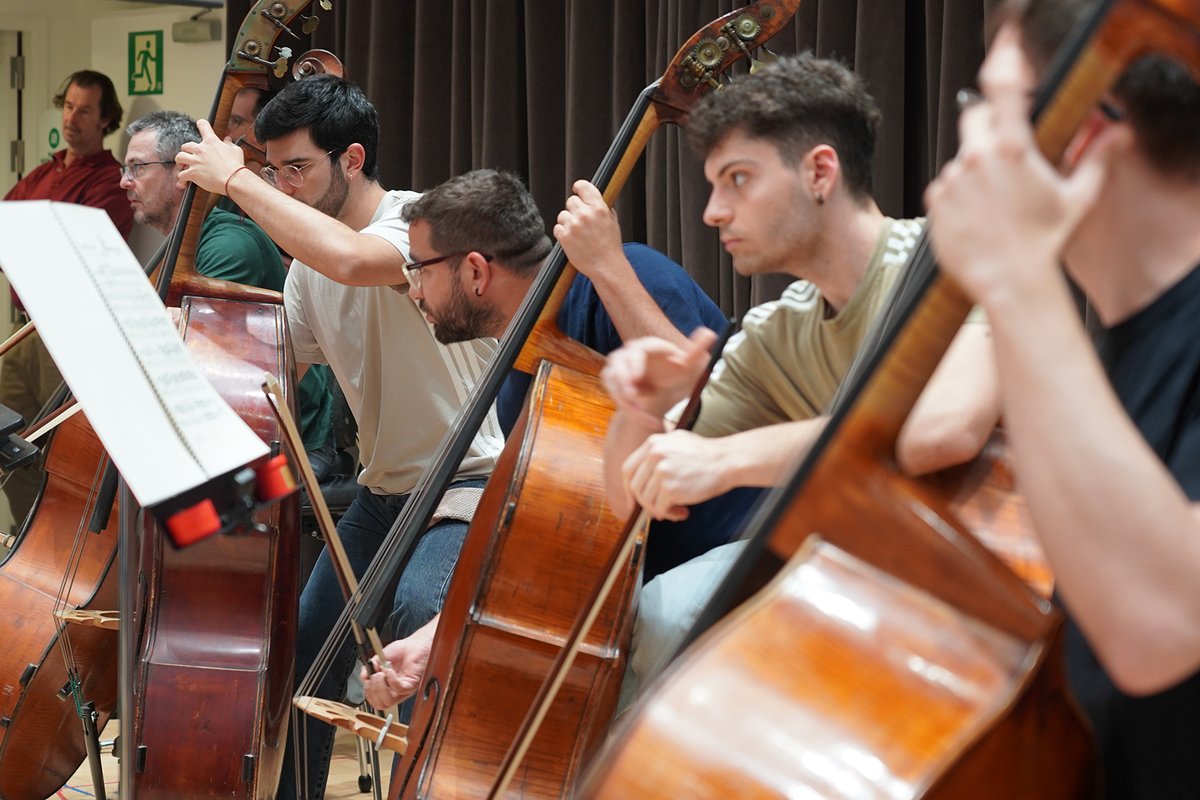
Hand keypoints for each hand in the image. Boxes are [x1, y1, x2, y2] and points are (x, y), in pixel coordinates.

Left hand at [175, 119, 248, 194]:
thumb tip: (227, 140)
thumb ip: (229, 144)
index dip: (201, 124)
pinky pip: (181, 175)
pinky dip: (182, 179)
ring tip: (182, 166)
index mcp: (211, 142)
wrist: (233, 180)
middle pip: (186, 146)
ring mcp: (195, 161)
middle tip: (190, 155)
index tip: (200, 125)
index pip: (203, 125)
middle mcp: (200, 150)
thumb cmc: (236, 166)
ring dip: (180, 162)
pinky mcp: (192, 173)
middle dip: (187, 150)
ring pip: (179, 158)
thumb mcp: (236, 151)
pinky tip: (184, 182)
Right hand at [360, 616, 437, 710]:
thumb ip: (370, 668)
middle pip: (380, 704)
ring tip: (380, 673)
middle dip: (371, 691)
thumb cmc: (402, 651)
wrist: (416, 644)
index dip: (368, 692)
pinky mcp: (412, 684)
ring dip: (380, 687)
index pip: (375, 701)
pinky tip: (389, 670)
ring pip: (389, 701)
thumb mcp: (379, 658)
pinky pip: (399, 689)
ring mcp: (404, 690)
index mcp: (387, 688)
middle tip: (372, 676)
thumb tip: (363, 676)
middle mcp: (396, 691)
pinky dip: (391, 680)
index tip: (366, 679)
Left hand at [554, 180, 625, 280]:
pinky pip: (557, 228)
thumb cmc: (611, 246)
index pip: (583, 186)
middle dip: (574, 209)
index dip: (578, 187)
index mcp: (599, 208)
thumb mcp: (612, 222)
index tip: (576, 189)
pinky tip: (572, 240)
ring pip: (562, 215)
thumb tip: (593, 199)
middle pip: (571, 201)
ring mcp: (573, 225)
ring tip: (577, 233)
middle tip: (580, 220)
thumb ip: (603, 208)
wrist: (606, 266)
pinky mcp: (564, 237)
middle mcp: (585, 214)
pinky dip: (562, 233)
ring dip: (567, 222)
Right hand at [601, 327, 717, 424]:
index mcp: (649, 346)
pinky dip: (631, 410)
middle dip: (623, 381)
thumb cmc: (674, 376)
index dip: (636, 363)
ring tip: (645, 414)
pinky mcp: (612, 382)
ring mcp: (617, 367)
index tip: (637, 377)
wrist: (661, 392)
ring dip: (626, 399)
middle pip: (619, 363)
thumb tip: (709, 332)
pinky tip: (649, 420)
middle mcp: (629, 353)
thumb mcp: (689, 367)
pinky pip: (616, 396)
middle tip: (632, 396)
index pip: (640, 349)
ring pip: (614, 382)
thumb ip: (697, 350)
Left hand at [623, 430, 732, 519]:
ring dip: (660, 510)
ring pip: (647, 500)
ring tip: (677, 509)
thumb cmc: (706, 454)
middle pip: (635, 487)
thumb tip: (643, 476)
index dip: (628, 488)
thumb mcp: (677, 441)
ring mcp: (661, 471)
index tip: (632, 500)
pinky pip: (660, 509)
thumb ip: (658, 452)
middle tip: (658, 509)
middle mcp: (654, 455)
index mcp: (653, 443)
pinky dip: (670, 514)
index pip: (628, 469)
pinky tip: (683, 512)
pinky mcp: (670, 488)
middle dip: (644, 502)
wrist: (727, 460)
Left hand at [925, 25, 1127, 307]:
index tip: (1004, 48)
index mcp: (1012, 150)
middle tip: (1004, 155)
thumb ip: (1097, 160)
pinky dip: (956, 196)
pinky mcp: (934, 202)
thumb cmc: (1044, 242)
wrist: (1009, 281)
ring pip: (960, 158)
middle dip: (987, 127)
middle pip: (974, 119)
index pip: (1004, 88)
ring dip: (972, 170)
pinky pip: (944, 187)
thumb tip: (1118, 134)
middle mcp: (976, 159)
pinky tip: (975, 216)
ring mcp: (951, 180)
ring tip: (993, 202)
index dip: (1004, 62)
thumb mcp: (1077, 199)